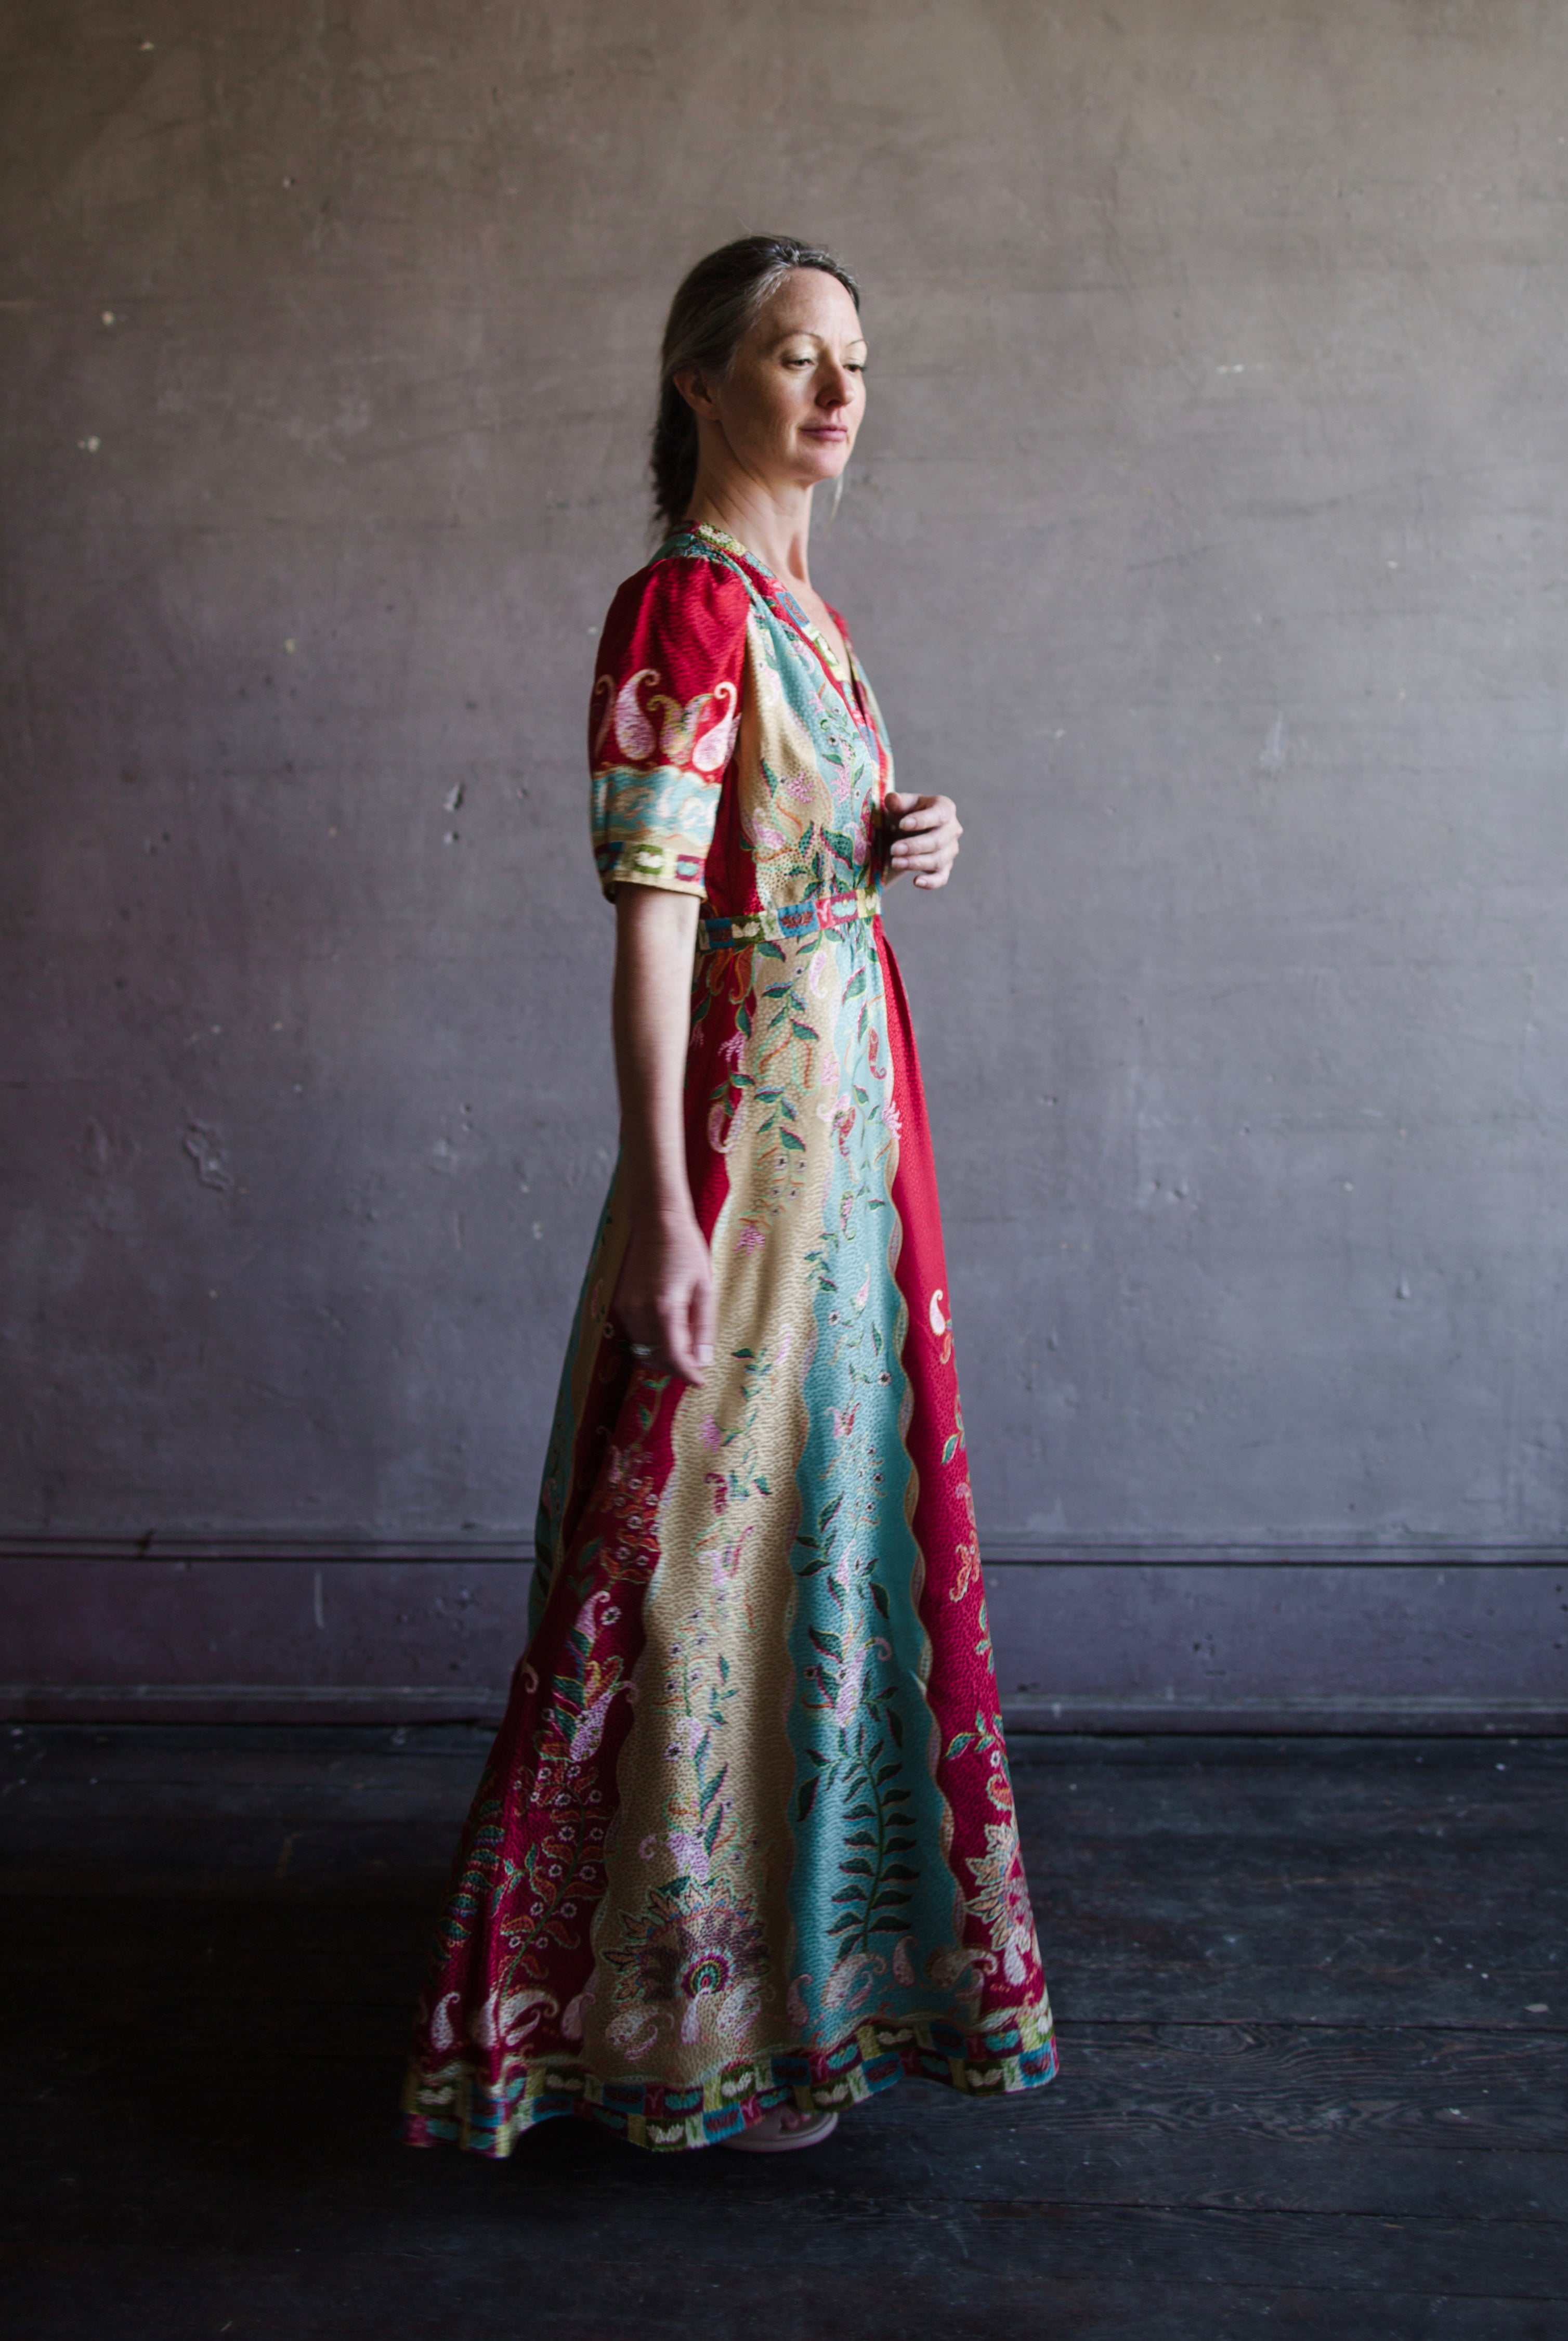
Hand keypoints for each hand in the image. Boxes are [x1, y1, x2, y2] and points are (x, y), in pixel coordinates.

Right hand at [612, 1209, 714, 1385]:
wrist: (656, 1221)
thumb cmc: (686, 1250)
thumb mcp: (704, 1288)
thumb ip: (703, 1327)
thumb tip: (702, 1360)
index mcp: (664, 1308)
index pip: (673, 1357)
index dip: (687, 1374)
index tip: (700, 1382)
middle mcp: (639, 1311)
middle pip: (655, 1358)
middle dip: (675, 1368)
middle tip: (695, 1366)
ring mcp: (626, 1308)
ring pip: (643, 1349)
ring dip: (663, 1356)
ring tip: (685, 1347)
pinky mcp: (621, 1303)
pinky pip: (636, 1334)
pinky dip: (652, 1341)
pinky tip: (670, 1330)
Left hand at [885, 791, 962, 889]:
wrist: (909, 833)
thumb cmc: (906, 814)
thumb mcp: (901, 805)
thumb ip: (897, 802)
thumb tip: (892, 799)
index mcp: (945, 808)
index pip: (939, 815)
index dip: (921, 821)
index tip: (901, 824)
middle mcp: (953, 829)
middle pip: (938, 841)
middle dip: (914, 846)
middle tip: (893, 849)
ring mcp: (950, 850)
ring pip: (938, 860)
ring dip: (915, 863)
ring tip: (895, 862)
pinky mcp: (945, 868)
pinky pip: (941, 878)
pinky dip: (930, 882)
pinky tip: (916, 882)